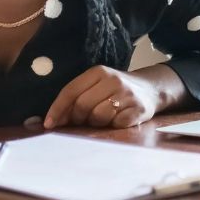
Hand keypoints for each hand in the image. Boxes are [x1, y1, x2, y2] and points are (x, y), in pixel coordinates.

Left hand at [45, 66, 160, 129]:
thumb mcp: (95, 85)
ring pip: (98, 116)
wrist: (151, 89)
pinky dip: (112, 126)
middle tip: (81, 121)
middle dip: (77, 118)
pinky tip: (116, 120)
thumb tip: (52, 120)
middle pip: (82, 106)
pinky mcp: (138, 110)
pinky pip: (115, 124)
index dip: (57, 109)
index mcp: (97, 72)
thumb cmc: (114, 90)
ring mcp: (127, 95)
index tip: (49, 124)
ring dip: (95, 123)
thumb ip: (75, 97)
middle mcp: (113, 80)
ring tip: (101, 119)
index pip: (70, 91)